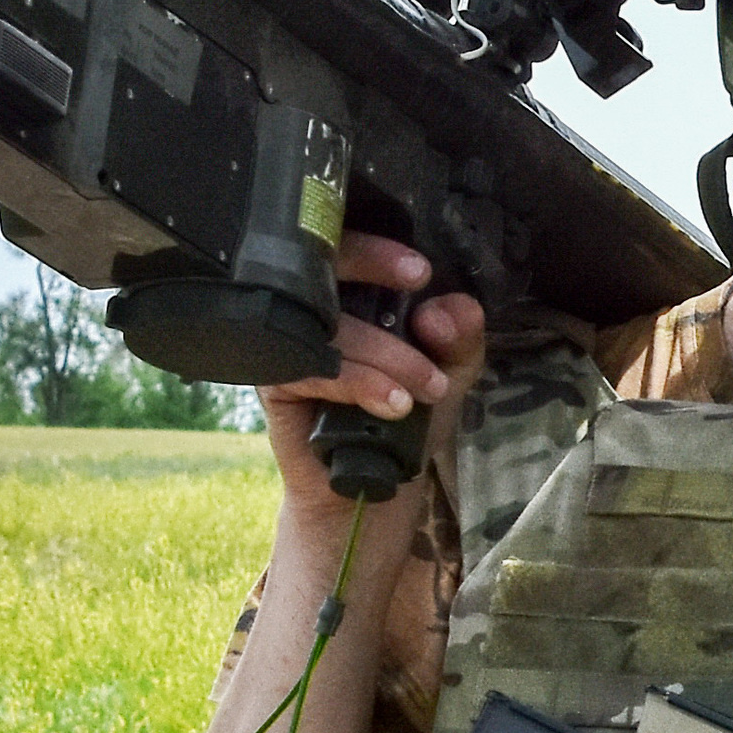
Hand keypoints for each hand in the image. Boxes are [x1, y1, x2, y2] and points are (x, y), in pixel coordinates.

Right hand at [258, 233, 483, 510]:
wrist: (374, 486)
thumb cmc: (407, 419)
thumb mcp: (448, 372)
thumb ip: (460, 336)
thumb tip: (451, 307)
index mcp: (350, 290)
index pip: (346, 246)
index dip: (376, 251)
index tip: (419, 272)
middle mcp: (312, 305)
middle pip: (325, 268)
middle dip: (376, 280)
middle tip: (429, 326)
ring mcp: (287, 338)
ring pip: (329, 325)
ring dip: (386, 355)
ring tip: (426, 388)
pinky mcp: (273, 379)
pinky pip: (310, 368)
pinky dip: (356, 382)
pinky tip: (391, 401)